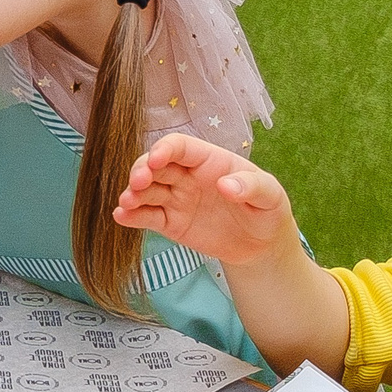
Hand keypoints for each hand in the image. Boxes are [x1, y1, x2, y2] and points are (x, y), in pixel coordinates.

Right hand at [115, 134, 299, 265]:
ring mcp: (176, 199)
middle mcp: (187, 176)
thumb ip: (251, 186)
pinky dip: (131, 216)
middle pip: (155, 165)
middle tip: (138, 183)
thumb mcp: (270, 196)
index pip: (180, 147)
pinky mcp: (170, 224)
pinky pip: (147, 217)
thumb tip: (225, 185)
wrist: (262, 245)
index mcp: (209, 160)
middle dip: (142, 170)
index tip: (156, 160)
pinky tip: (121, 217)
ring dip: (132, 193)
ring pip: (147, 190)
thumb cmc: (267, 210)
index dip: (164, 149)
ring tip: (127, 202)